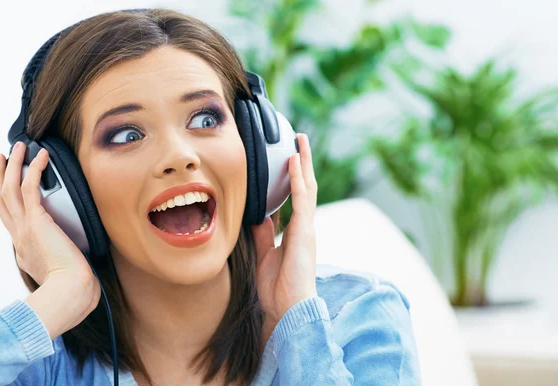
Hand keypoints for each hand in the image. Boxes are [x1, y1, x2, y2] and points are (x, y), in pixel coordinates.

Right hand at [0, 141, 98, 300]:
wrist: (70, 293)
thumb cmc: (73, 288)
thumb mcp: (62, 273)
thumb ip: (65, 262)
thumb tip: (78, 261)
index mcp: (24, 250)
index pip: (11, 220)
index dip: (9, 201)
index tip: (11, 188)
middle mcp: (20, 238)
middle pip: (1, 201)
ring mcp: (25, 229)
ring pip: (9, 190)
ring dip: (12, 166)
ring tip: (17, 148)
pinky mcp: (37, 222)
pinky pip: (30, 188)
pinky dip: (34, 169)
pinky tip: (41, 156)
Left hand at [252, 133, 317, 324]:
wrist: (288, 308)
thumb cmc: (278, 288)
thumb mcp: (265, 255)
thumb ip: (264, 235)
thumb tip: (258, 217)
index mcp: (296, 232)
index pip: (296, 198)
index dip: (293, 178)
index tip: (288, 160)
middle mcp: (304, 226)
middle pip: (305, 187)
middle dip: (302, 164)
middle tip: (299, 141)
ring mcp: (307, 227)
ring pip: (307, 187)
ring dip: (303, 163)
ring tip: (300, 141)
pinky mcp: (305, 231)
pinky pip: (302, 199)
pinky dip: (298, 179)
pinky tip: (294, 161)